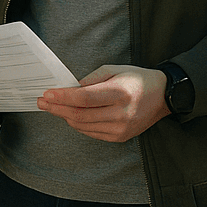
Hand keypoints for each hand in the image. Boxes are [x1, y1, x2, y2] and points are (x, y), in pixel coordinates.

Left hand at [38, 64, 170, 142]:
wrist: (164, 96)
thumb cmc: (138, 79)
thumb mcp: (115, 70)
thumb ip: (91, 79)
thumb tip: (69, 89)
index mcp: (121, 93)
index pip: (85, 98)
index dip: (63, 97)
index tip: (47, 94)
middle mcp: (122, 114)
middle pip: (80, 114)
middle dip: (57, 108)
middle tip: (42, 102)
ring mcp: (121, 129)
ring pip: (83, 126)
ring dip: (64, 116)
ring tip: (52, 107)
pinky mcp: (120, 137)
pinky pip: (91, 132)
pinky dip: (78, 124)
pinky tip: (69, 115)